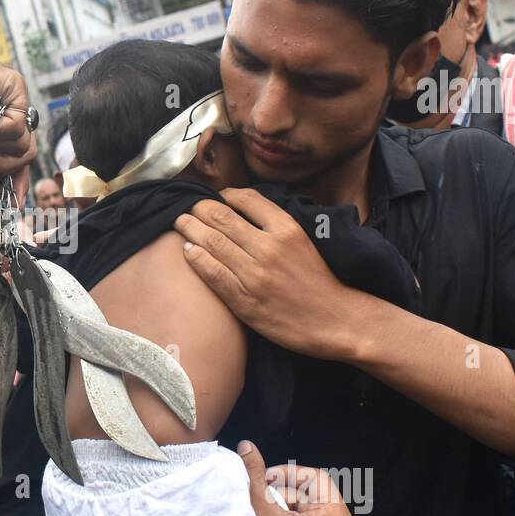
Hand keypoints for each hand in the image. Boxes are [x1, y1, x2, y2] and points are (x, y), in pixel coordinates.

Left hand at [174, 187, 370, 360]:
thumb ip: (276, 225)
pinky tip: (187, 251)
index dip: (225, 195)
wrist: (334, 320)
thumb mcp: (303, 241)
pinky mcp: (244, 299)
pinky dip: (195, 258)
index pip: (247, 199)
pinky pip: (211, 272)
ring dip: (190, 229)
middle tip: (189, 209)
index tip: (216, 197)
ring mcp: (254, 274)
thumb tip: (243, 207)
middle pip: (222, 217)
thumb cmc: (318, 281)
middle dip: (200, 209)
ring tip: (181, 223)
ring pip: (212, 242)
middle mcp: (269, 247)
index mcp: (287, 229)